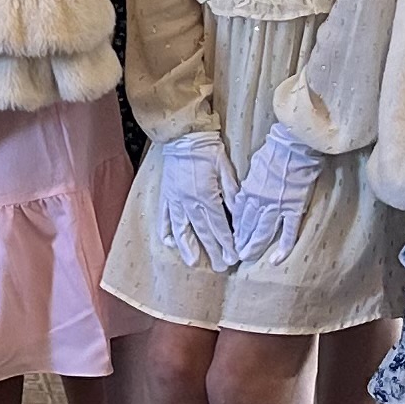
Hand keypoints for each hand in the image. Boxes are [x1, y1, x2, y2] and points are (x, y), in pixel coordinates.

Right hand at [149, 131, 238, 268]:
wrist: (183, 136)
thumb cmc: (208, 150)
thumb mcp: (225, 169)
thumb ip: (232, 193)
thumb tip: (239, 214)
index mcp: (206, 196)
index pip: (219, 226)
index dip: (227, 243)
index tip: (234, 256)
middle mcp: (189, 202)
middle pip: (203, 232)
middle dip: (213, 251)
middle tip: (222, 267)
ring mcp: (175, 200)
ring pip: (182, 229)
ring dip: (188, 248)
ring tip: (194, 263)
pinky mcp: (167, 196)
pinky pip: (165, 217)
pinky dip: (167, 231)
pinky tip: (170, 243)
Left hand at [224, 123, 328, 267]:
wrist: (294, 146)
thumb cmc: (275, 151)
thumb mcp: (254, 166)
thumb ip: (250, 183)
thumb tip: (246, 192)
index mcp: (249, 190)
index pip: (238, 215)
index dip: (234, 229)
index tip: (230, 239)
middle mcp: (260, 201)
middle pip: (247, 226)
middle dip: (240, 242)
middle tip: (236, 256)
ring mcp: (277, 206)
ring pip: (263, 232)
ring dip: (254, 247)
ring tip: (248, 258)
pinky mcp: (293, 208)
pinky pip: (288, 232)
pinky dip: (283, 247)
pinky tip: (277, 259)